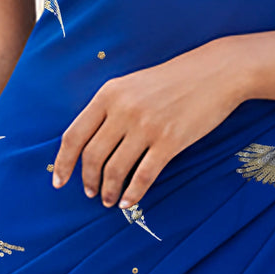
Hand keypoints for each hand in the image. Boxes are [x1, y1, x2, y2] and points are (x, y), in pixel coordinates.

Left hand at [51, 35, 249, 208]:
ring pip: (115, 169)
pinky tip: (129, 201)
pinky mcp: (170, 141)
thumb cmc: (172, 80)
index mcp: (109, 94)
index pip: (74, 135)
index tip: (59, 182)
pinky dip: (133, 193)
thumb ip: (110, 108)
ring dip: (109, 191)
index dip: (63, 163)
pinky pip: (144, 176)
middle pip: (92, 156)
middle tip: (90, 192)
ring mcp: (147, 126)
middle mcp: (124, 109)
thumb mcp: (132, 84)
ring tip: (109, 200)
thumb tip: (88, 143)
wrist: (215, 72)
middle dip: (88, 181)